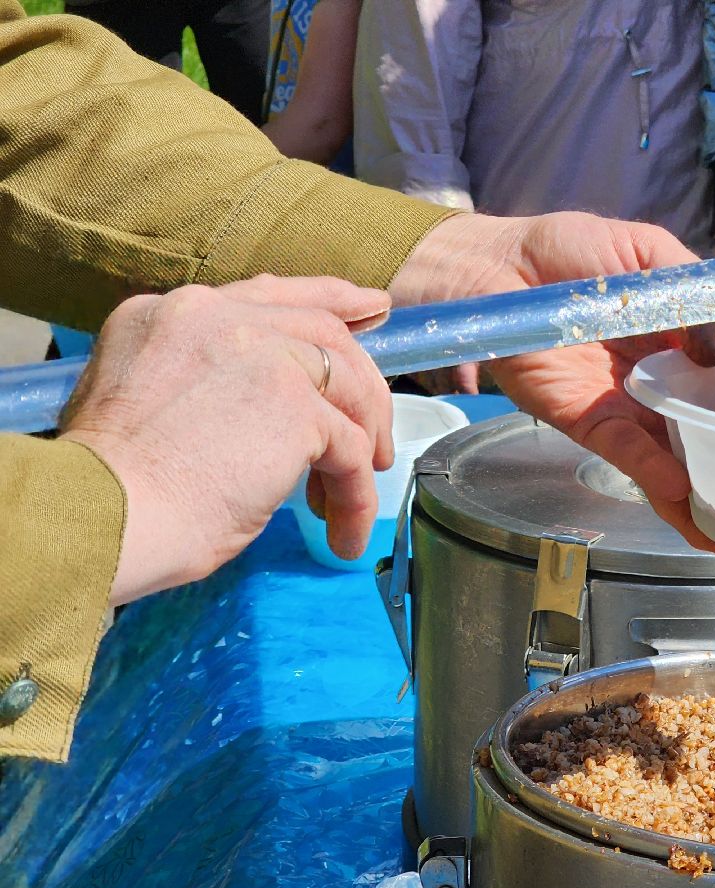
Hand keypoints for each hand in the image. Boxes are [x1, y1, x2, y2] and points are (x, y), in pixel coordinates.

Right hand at [61, 276, 394, 604]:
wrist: (100, 515)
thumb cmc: (108, 488)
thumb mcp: (137, 402)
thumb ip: (196, 380)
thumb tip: (251, 410)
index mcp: (171, 314)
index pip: (268, 294)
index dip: (330, 301)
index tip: (371, 309)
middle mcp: (216, 318)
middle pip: (323, 331)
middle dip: (366, 381)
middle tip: (380, 433)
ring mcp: (261, 355)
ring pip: (349, 388)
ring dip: (363, 446)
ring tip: (350, 501)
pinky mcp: (294, 407)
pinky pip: (351, 451)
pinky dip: (356, 496)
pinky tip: (343, 533)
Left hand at [390, 211, 714, 551]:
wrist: (500, 266)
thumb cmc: (568, 251)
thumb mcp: (648, 252)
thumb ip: (692, 292)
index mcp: (680, 343)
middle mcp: (659, 384)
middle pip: (707, 433)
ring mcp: (624, 408)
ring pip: (670, 458)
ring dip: (699, 496)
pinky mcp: (586, 421)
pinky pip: (625, 450)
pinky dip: (652, 471)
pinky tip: (682, 492)